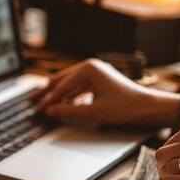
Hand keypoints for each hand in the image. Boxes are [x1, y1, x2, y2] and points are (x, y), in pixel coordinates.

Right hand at [33, 58, 179, 126]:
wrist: (147, 108)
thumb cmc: (126, 106)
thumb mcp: (93, 112)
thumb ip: (68, 111)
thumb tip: (50, 111)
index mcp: (89, 69)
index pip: (62, 87)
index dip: (48, 100)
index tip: (37, 110)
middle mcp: (91, 67)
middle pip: (62, 81)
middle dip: (47, 93)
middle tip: (32, 101)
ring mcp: (96, 73)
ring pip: (69, 85)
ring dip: (57, 95)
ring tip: (44, 103)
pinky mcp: (100, 82)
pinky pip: (78, 88)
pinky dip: (69, 97)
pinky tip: (62, 104)